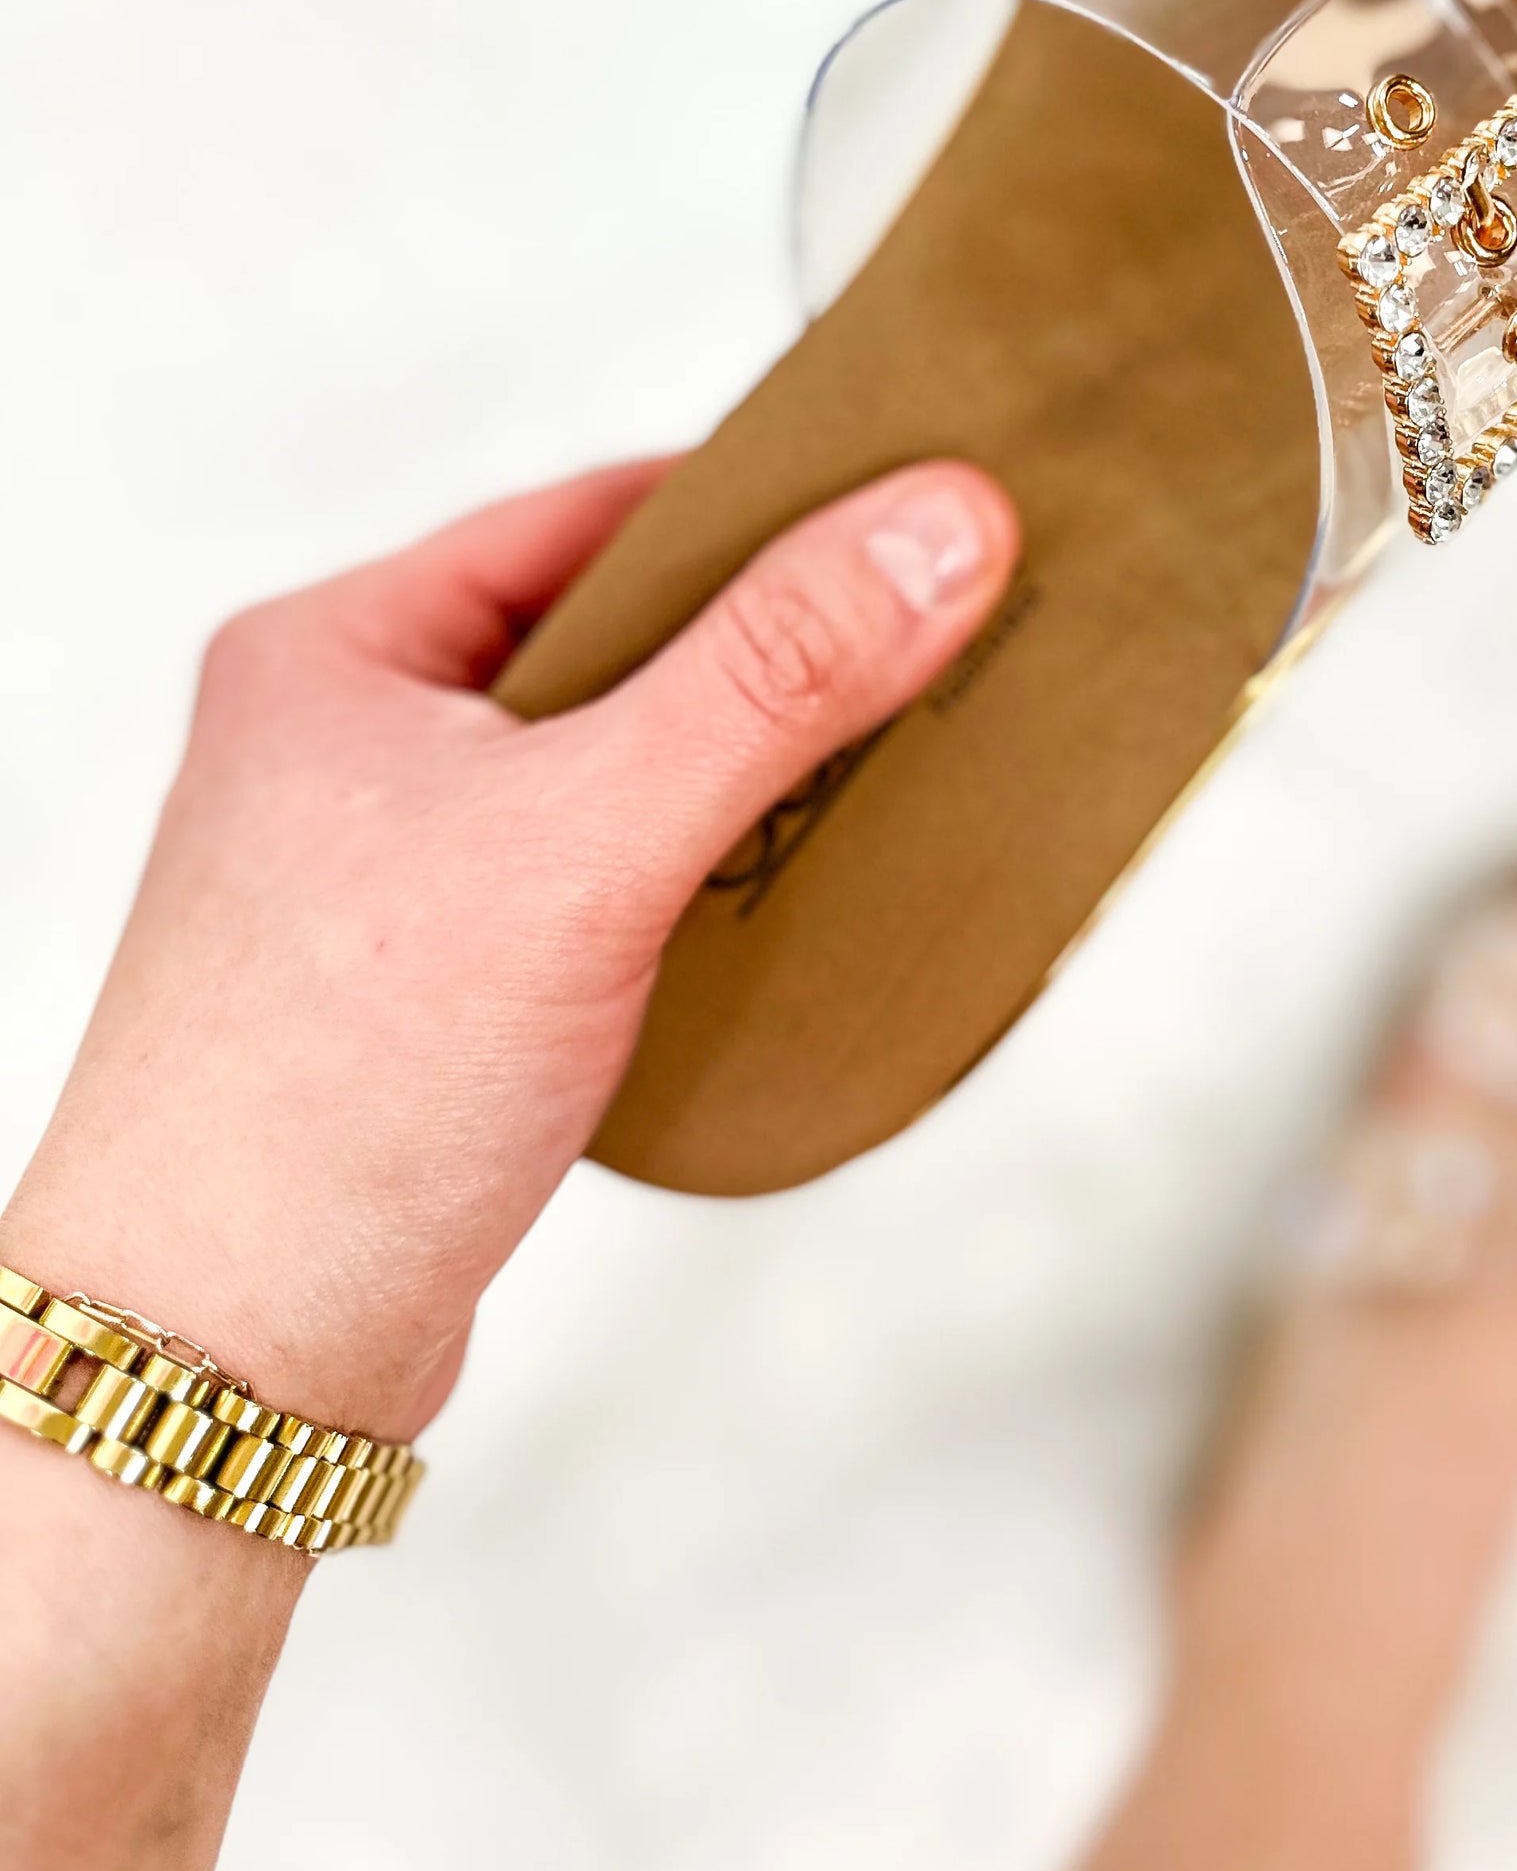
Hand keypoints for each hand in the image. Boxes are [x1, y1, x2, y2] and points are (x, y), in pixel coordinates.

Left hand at [1, 452, 1018, 1439]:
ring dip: (747, 779)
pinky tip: (793, 904)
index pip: (592, 512)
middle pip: (617, 641)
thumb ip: (771, 676)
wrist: (222, 1366)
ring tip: (885, 777)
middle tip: (935, 651)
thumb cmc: (339, 1091)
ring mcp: (388, 868)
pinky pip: (606, 881)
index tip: (915, 509)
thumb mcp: (584, 842)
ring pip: (620, 770)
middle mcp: (351, 741)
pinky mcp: (435, 986)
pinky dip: (704, 882)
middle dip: (774, 657)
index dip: (760, 504)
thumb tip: (940, 523)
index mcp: (336, 649)